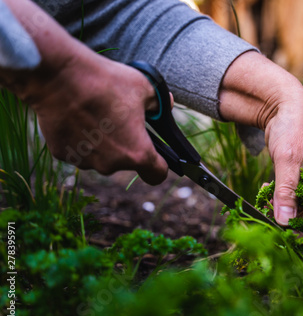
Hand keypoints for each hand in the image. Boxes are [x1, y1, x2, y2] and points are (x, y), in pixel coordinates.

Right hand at [32, 54, 168, 184]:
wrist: (60, 76)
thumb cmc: (106, 82)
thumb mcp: (145, 87)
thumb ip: (159, 103)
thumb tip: (165, 105)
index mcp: (137, 153)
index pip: (156, 175)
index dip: (160, 166)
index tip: (157, 156)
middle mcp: (111, 165)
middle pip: (127, 162)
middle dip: (127, 145)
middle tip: (121, 119)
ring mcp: (85, 161)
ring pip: (102, 157)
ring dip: (103, 142)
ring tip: (97, 113)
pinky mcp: (63, 154)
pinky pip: (79, 149)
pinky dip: (81, 138)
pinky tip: (77, 116)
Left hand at [219, 51, 302, 224]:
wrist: (287, 103)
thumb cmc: (294, 128)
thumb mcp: (288, 159)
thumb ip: (286, 190)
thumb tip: (286, 221)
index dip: (298, 226)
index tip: (277, 227)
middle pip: (302, 211)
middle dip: (283, 214)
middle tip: (265, 208)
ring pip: (291, 202)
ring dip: (276, 204)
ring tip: (263, 196)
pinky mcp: (292, 173)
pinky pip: (285, 191)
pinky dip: (274, 193)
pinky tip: (264, 187)